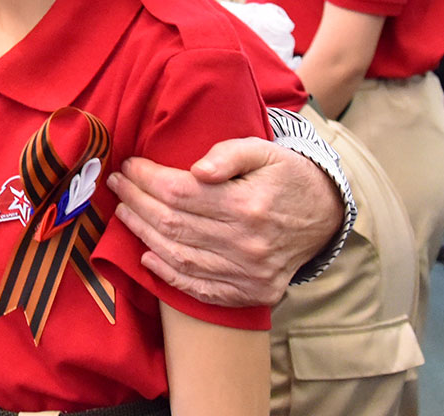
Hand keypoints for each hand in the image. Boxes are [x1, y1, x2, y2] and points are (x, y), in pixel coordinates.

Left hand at [109, 139, 338, 308]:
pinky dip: (169, 276)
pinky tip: (146, 257)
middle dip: (137, 202)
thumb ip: (229, 154)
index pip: (180, 192)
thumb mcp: (264, 151)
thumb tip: (198, 168)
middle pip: (174, 224)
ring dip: (144, 235)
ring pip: (180, 257)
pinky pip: (202, 289)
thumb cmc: (286, 176)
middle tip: (117, 185)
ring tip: (124, 213)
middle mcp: (248, 244)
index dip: (146, 179)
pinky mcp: (252, 292)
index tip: (129, 165)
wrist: (325, 215)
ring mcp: (250, 273)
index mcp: (248, 205)